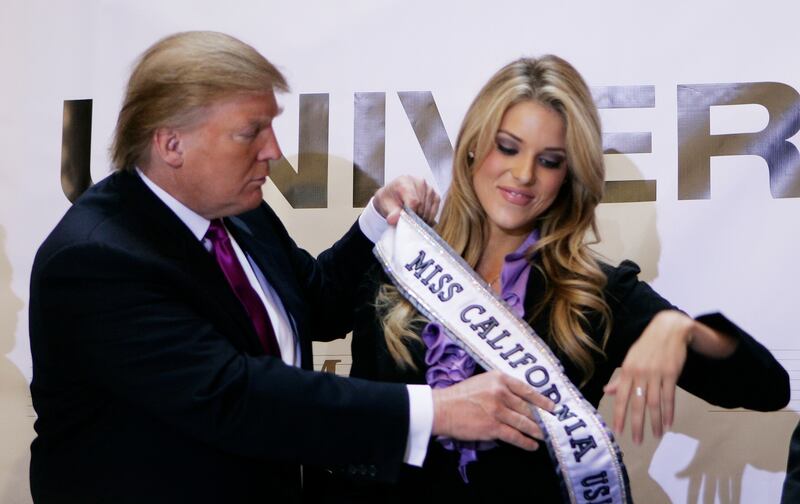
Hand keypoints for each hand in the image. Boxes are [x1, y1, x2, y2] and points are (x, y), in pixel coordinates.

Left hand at [372, 175, 439, 224]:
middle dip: (416, 217)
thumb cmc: (390, 200)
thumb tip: (393, 219)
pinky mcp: (435, 195)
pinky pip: (435, 209)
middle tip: (409, 222)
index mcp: (405, 181)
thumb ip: (391, 213)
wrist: (393, 195)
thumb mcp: (386, 206)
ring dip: (423, 218)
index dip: (411, 214)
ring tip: (414, 220)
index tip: (407, 221)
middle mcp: (419, 182)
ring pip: (429, 208)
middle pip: (422, 205)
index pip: (413, 201)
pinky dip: (430, 216)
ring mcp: (428, 188)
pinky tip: (422, 218)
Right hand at [431, 370, 554, 450]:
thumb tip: (519, 398)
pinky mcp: (493, 427)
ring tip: (545, 436)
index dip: (542, 400)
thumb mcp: (482, 382)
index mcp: (499, 378)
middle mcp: (501, 392)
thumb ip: (500, 386)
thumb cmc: (459, 395)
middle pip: (528, 407)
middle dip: (542, 418)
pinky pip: (515, 436)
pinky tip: (532, 445)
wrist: (441, 409)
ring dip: (537, 431)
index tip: (552, 407)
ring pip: (525, 423)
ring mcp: (498, 410)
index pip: (527, 390)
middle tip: (552, 425)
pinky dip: (526, 442)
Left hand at [604, 310, 692, 443]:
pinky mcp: (671, 374)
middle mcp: (640, 374)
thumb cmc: (646, 346)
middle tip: (637, 441)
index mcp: (627, 371)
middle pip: (638, 403)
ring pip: (655, 403)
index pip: (621, 397)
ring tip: (656, 436)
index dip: (619, 415)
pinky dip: (669, 412)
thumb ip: (620, 378)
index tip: (618, 431)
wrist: (668, 330)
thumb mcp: (630, 360)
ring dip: (655, 422)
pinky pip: (670, 397)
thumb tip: (607, 392)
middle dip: (637, 424)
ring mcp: (657, 374)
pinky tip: (669, 424)